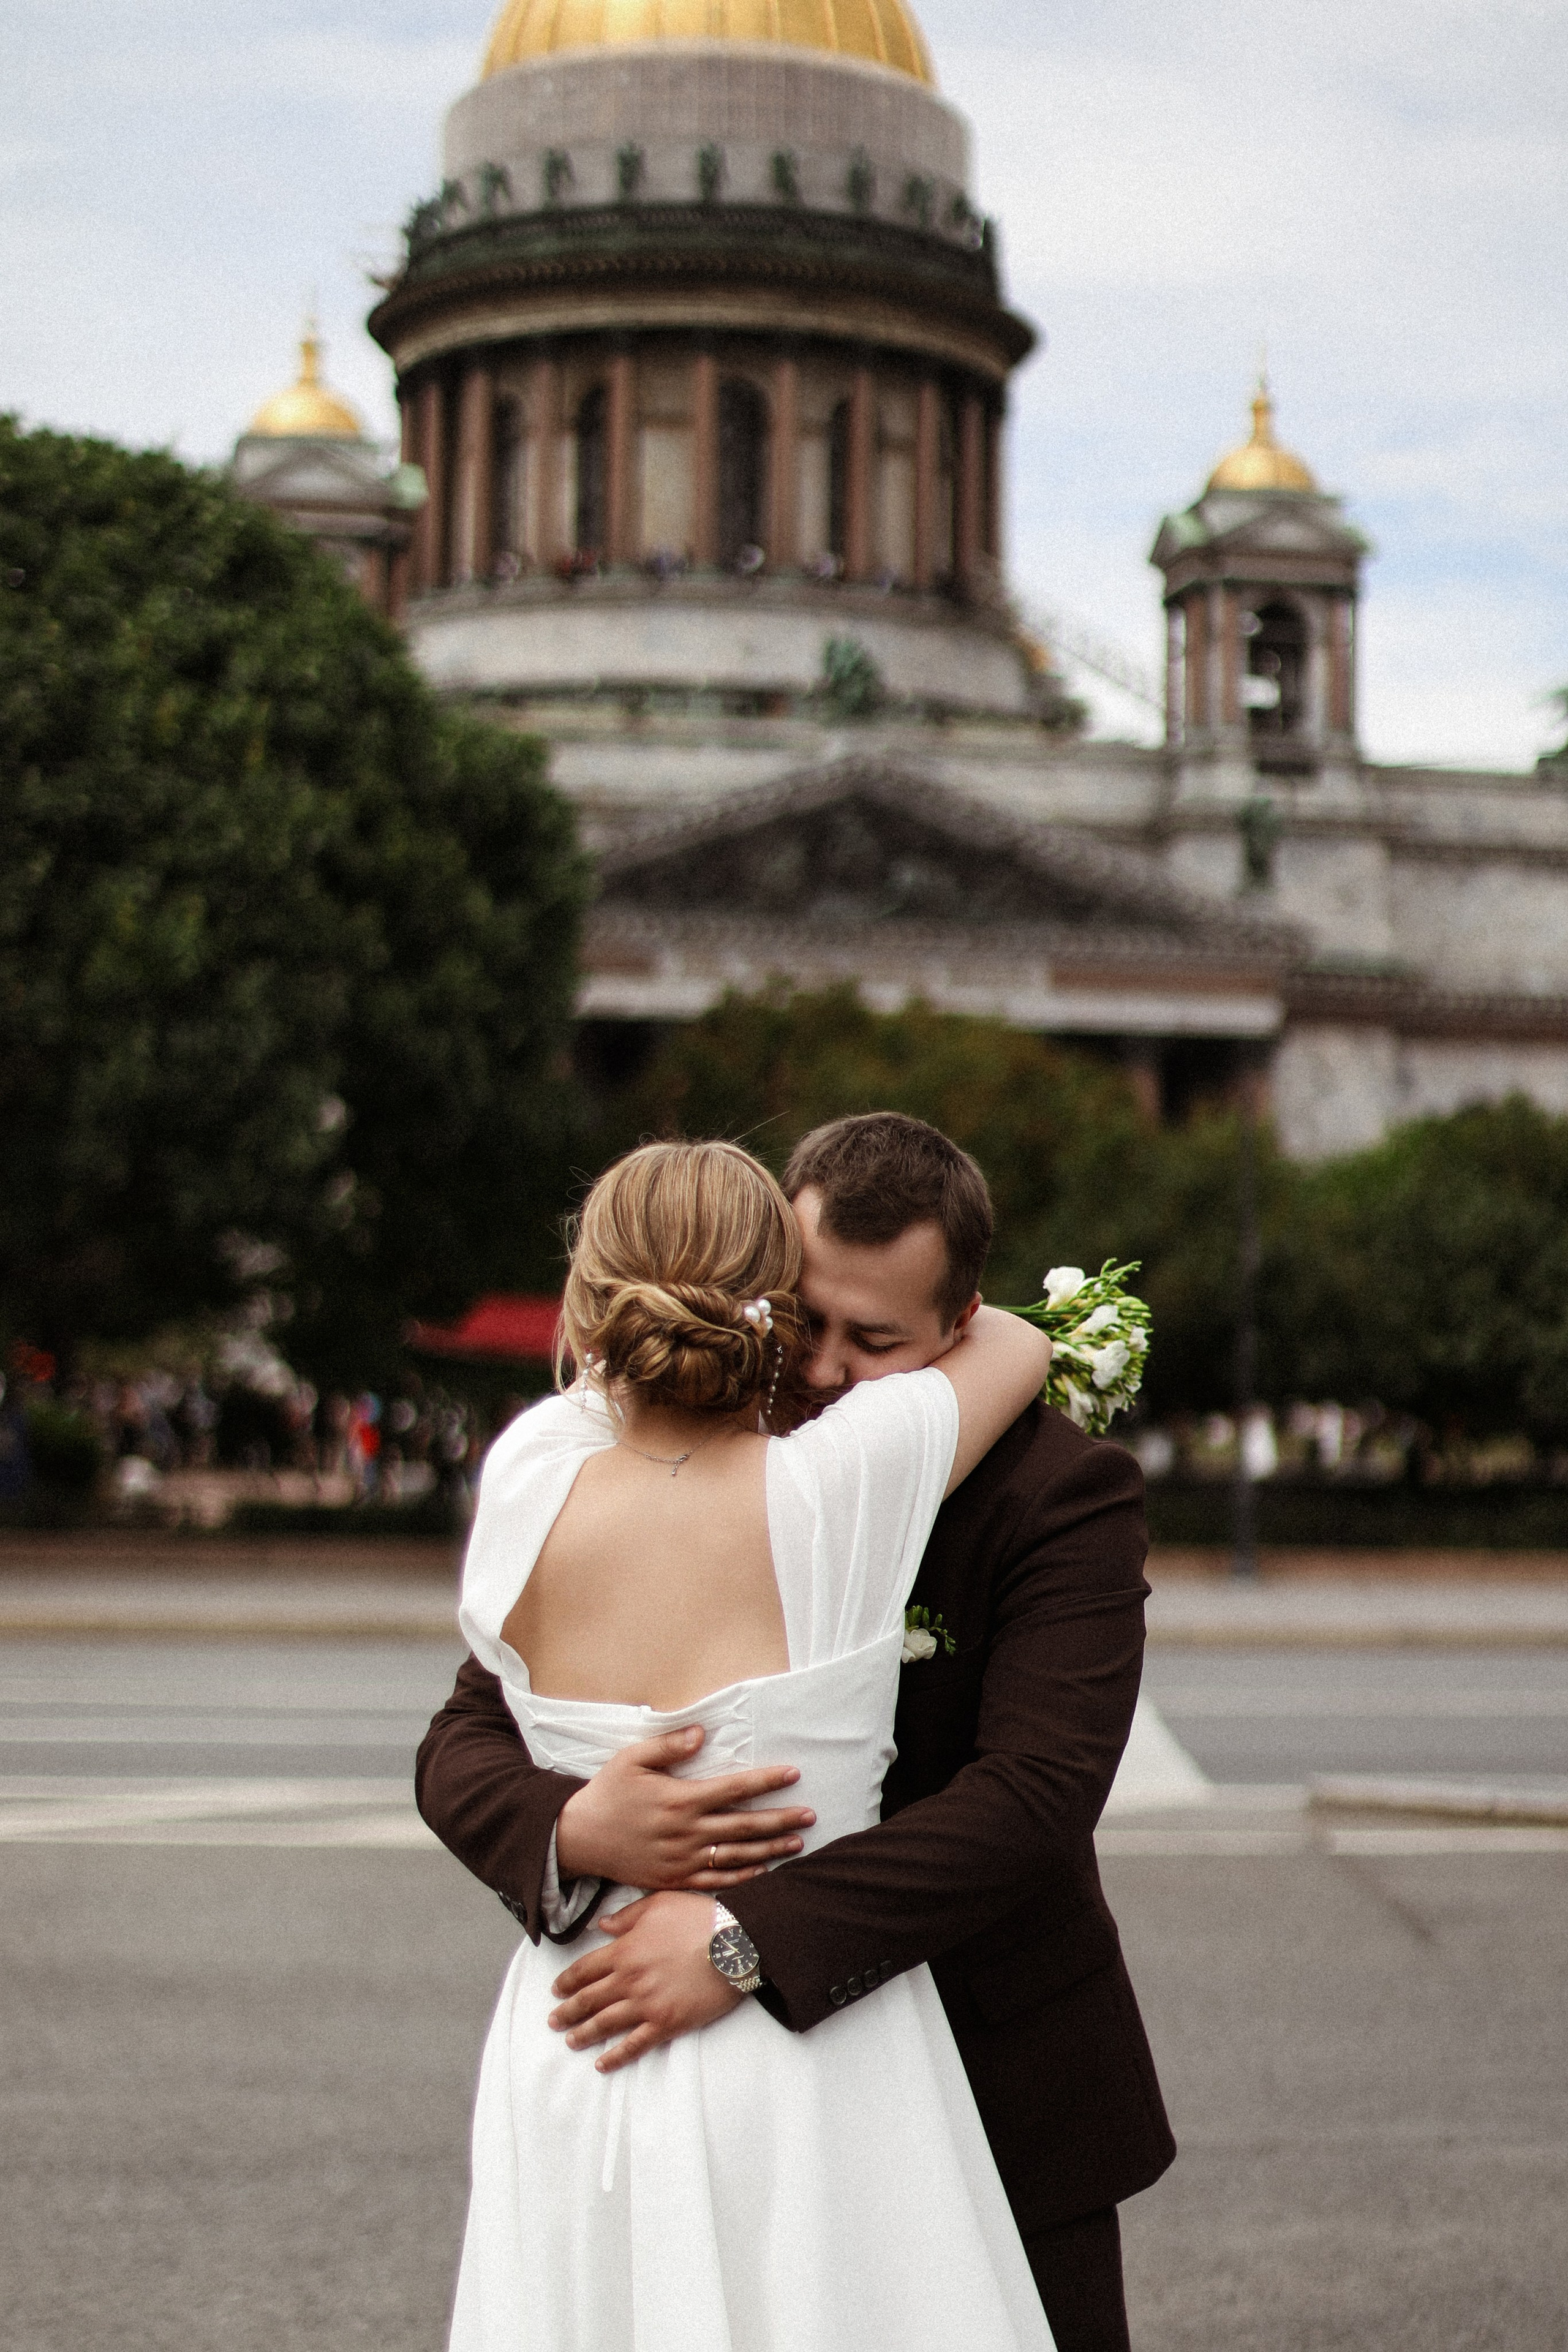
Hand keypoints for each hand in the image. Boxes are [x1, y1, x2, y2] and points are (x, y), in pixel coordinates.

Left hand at [549, 1892, 739, 2071]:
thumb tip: (600, 1926)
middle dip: (567, 2011)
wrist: (736, 1942)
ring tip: (570, 2041)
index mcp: (625, 1950)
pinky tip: (602, 2063)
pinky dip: (615, 2056)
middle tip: (553, 2020)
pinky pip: (635, 2045)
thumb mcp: (658, 1903)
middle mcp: (629, 1980)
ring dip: (584, 2034)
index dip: (567, 1981)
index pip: (585, 1969)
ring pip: (605, 2024)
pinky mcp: (667, 2023)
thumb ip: (626, 1916)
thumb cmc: (699, 1917)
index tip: (556, 1990)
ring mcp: (647, 2004)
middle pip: (589, 2000)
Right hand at [554, 1725, 814, 1891]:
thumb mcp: (631, 1759)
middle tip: (809, 1815)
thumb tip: (700, 1733)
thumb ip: (668, 1746)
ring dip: (769, 1850)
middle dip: (780, 1820)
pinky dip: (741, 1878)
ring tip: (797, 1843)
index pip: (733, 1789)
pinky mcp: (673, 1880)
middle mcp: (685, 1832)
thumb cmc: (607, 1793)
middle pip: (743, 1826)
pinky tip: (763, 1872)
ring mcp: (681, 1860)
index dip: (765, 1781)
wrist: (579, 1838)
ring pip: (735, 1856)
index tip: (792, 1774)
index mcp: (679, 1800)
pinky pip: (714, 1881)